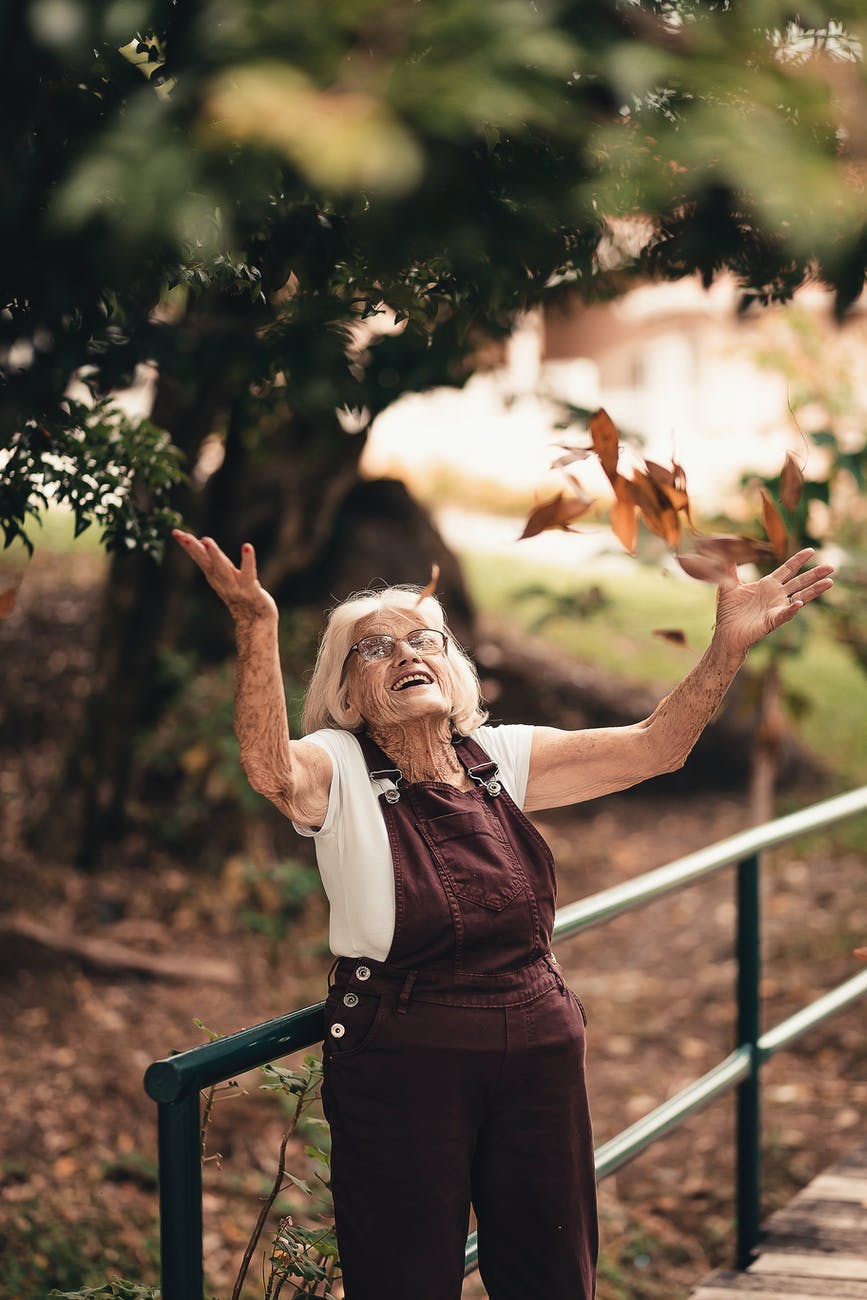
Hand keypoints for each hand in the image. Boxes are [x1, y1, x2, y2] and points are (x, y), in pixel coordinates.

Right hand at [172, 530, 277, 624]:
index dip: (188, 546)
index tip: (176, 532)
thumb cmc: (242, 597)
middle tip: (182, 535)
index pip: (200, 559)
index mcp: (215, 578)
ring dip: (214, 555)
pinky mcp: (251, 590)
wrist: (257, 622)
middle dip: (194, 549)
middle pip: (206, 563)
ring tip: (207, 541)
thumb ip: (217, 562)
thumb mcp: (226, 579)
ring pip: (223, 569)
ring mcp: (236, 587)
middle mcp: (222, 582)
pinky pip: (248, 574)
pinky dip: (248, 560)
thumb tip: (203, 541)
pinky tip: (247, 546)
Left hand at [714, 547, 833, 655]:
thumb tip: (726, 549)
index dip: (798, 560)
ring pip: (800, 597)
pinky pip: (785, 614)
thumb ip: (730, 568)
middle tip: (832, 566)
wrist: (725, 634)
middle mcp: (776, 595)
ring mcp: (776, 608)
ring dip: (814, 590)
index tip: (811, 550)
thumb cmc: (729, 612)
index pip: (787, 569)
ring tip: (829, 582)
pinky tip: (799, 602)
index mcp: (768, 585)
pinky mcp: (772, 621)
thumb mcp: (728, 586)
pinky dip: (792, 609)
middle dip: (815, 574)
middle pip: (799, 581)